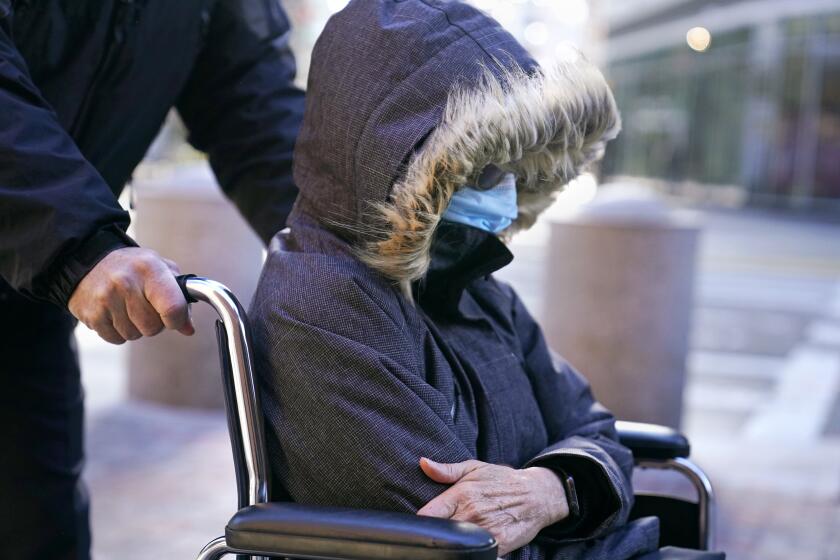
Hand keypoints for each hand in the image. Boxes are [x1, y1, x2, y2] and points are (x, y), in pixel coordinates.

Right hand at [68, 247, 193, 344]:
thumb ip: (180, 296)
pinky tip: (115, 313)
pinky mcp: (92, 315)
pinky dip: (119, 331)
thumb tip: (188, 328)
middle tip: (146, 307)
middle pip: (153, 327)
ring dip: (135, 327)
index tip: (176, 319)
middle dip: (154, 323)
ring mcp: (106, 299)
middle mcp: (126, 282)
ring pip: (134, 335)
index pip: (173, 308)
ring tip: (128, 307)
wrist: (90, 261)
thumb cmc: (133, 267)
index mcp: (149, 268)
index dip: (178, 320)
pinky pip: (116, 339)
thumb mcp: (160, 269)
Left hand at [417, 458, 568, 555]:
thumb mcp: (474, 468)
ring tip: (450, 540)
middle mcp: (471, 512)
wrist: (537, 495)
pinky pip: (476, 552)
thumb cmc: (501, 480)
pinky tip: (467, 546)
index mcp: (462, 493)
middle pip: (440, 532)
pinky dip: (469, 551)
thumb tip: (423, 463)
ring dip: (451, 543)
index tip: (417, 525)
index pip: (429, 514)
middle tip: (435, 533)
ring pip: (456, 544)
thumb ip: (446, 470)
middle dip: (435, 533)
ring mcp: (485, 529)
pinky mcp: (498, 544)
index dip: (420, 522)